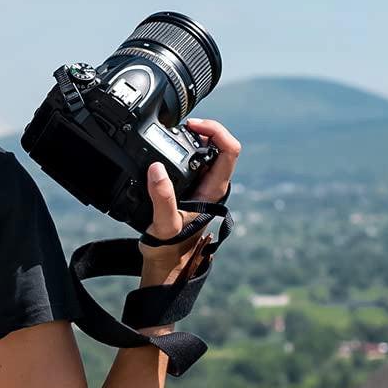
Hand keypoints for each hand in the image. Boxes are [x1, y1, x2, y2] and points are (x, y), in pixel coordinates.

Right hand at [138, 116, 240, 285]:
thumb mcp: (164, 224)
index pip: (230, 150)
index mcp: (214, 190)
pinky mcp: (190, 188)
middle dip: (203, 130)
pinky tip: (167, 148)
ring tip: (174, 132)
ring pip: (207, 152)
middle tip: (181, 125)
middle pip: (220, 146)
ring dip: (194, 139)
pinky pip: (193, 161)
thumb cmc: (170, 247)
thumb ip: (162, 197)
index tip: (192, 126)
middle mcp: (212, 185)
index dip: (216, 131)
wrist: (167, 263)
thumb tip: (157, 169)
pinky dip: (183, 149)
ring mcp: (202, 186)